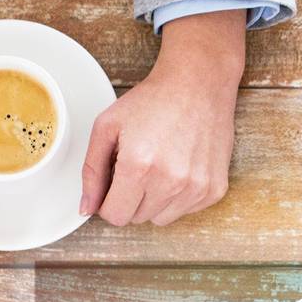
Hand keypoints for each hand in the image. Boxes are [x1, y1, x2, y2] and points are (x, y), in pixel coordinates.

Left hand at [80, 9, 245, 225]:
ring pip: (161, 219)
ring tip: (160, 166)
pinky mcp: (214, 189)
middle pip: (137, 218)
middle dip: (131, 197)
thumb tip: (86, 209)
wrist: (198, 82)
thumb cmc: (152, 100)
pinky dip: (179, 196)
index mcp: (138, 167)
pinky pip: (186, 210)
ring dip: (155, 199)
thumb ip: (92, 171)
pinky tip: (180, 166)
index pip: (115, 216)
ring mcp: (196, 188)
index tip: (114, 183)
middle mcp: (169, 182)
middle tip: (139, 166)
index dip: (109, 201)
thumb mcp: (107, 127)